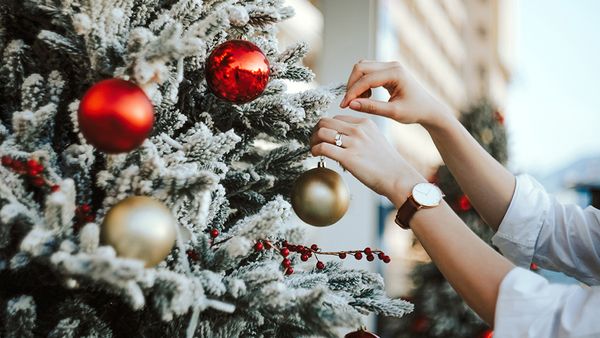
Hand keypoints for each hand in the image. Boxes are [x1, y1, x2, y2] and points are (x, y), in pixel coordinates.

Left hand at [310, 115, 424, 206]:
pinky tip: (315, 155)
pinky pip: (323, 148)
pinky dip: (315, 150)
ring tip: (313, 149)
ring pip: (322, 132)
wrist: (398, 178)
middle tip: (314, 141)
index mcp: (365, 123)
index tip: (323, 136)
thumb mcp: (376, 140)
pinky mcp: (348, 157)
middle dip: (316, 131)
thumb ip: (360, 136)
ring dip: (313, 141)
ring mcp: (353, 143)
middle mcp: (359, 130)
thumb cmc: (388, 165)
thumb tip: (342, 141)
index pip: (337, 118)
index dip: (326, 127)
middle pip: (326, 122)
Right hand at [339, 60, 452, 129]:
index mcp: (396, 73)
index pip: (366, 79)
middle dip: (352, 85)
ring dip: (356, 84)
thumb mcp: (393, 112)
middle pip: (361, 67)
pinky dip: (362, 84)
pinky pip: (368, 72)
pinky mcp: (387, 71)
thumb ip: (372, 107)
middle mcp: (392, 65)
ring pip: (362, 68)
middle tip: (349, 103)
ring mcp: (389, 66)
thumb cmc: (416, 111)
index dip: (352, 92)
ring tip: (360, 101)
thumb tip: (351, 104)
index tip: (344, 106)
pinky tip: (367, 97)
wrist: (429, 109)